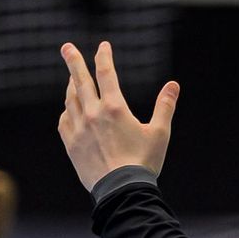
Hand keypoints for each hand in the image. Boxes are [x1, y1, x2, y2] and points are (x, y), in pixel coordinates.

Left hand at [58, 41, 180, 191]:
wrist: (121, 191)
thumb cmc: (143, 162)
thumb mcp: (160, 132)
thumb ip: (165, 106)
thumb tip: (173, 85)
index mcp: (115, 108)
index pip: (106, 73)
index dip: (104, 56)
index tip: (103, 46)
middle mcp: (93, 114)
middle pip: (80, 81)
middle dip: (74, 61)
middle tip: (67, 47)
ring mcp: (79, 129)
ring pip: (71, 100)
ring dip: (71, 86)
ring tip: (72, 78)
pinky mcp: (72, 145)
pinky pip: (64, 121)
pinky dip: (67, 111)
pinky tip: (69, 109)